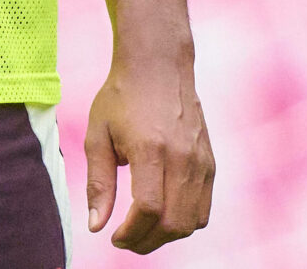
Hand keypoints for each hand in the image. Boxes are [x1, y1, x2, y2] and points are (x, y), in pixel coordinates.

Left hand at [84, 50, 213, 251]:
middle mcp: (182, 158)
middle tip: (126, 240)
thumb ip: (98, 183)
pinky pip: (203, 208)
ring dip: (166, 235)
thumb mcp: (98, 135)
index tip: (114, 237)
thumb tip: (96, 225)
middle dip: (147, 241)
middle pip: (173, 223)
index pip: (147, 208)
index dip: (130, 232)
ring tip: (142, 230)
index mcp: (151, 149)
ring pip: (192, 221)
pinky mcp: (210, 162)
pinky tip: (161, 215)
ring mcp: (201, 161)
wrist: (158, 65)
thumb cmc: (121, 97)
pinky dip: (184, 221)